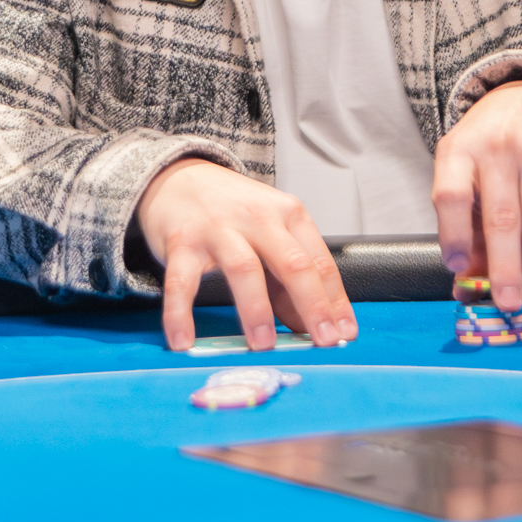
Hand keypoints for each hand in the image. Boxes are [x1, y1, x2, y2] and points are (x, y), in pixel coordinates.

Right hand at [135, 158, 357, 352]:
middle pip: (292, 263)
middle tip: (322, 341)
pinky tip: (184, 341)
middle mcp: (257, 218)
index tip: (343, 334)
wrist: (177, 177)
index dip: (335, 301)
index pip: (320, 261)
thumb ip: (288, 278)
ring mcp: (218, 228)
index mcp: (288, 214)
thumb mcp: (270, 233)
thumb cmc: (232, 211)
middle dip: (312, 304)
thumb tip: (307, 326)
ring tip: (263, 344)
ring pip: (244, 269)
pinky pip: (181, 282)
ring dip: (256, 310)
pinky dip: (181, 314)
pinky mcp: (182, 242)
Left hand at [433, 79, 521, 312]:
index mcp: (459, 149)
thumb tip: (466, 286)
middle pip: (502, 219)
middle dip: (505, 269)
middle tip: (507, 303)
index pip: (451, 196)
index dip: (454, 236)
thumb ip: (461, 225)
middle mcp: (497, 148)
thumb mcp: (459, 170)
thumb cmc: (484, 146)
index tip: (457, 270)